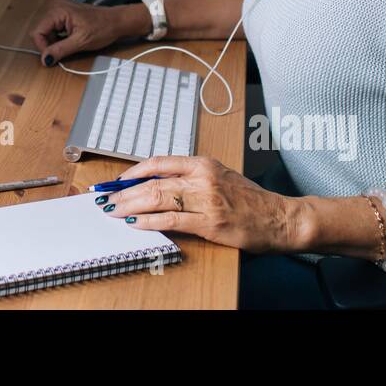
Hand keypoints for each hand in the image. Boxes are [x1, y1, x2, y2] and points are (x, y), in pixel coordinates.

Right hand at [30, 0, 145, 64]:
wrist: (117, 21)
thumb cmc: (103, 28)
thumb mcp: (81, 42)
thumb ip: (60, 50)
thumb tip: (45, 59)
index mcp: (57, 11)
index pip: (37, 32)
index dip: (43, 47)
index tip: (54, 57)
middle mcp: (55, 7)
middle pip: (41, 32)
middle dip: (50, 44)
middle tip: (65, 50)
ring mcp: (59, 10)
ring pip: (46, 32)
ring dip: (55, 41)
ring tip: (71, 43)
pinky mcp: (63, 14)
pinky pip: (53, 29)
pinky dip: (59, 37)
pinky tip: (71, 39)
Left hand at [98, 155, 302, 254]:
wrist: (280, 218)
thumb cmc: (250, 199)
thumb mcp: (220, 176)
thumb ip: (190, 176)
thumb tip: (155, 182)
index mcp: (203, 163)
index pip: (158, 162)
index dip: (132, 171)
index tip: (115, 180)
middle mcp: (202, 178)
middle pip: (153, 182)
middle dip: (124, 191)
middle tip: (105, 198)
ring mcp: (206, 200)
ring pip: (158, 199)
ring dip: (130, 205)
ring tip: (113, 211)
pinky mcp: (209, 223)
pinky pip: (172, 220)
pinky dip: (149, 222)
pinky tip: (135, 223)